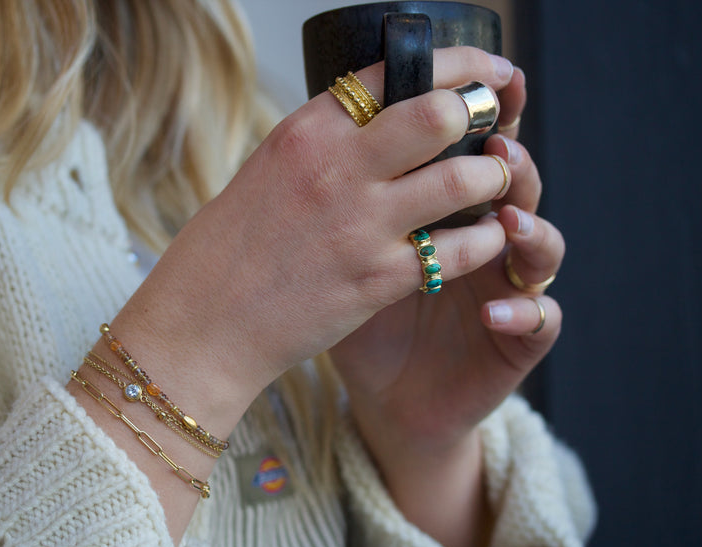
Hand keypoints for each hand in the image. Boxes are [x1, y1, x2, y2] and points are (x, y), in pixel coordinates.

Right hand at [88, 46, 520, 540]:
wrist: (203, 327)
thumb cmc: (226, 253)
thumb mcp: (267, 174)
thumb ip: (325, 148)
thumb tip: (377, 128)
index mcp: (306, 131)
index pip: (395, 71)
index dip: (455, 64)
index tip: (485, 70)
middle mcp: (337, 167)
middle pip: (440, 112)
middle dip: (480, 112)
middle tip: (494, 124)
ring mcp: (362, 224)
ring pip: (465, 178)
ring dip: (496, 175)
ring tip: (498, 181)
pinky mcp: (380, 279)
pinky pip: (461, 249)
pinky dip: (485, 239)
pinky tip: (485, 238)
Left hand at [328, 61, 562, 546]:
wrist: (380, 393)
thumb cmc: (359, 314)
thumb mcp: (346, 250)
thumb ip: (353, 198)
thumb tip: (328, 131)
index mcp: (449, 209)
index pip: (473, 152)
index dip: (485, 120)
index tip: (482, 84)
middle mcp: (488, 240)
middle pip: (516, 186)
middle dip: (512, 162)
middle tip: (497, 145)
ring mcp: (509, 287)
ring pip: (542, 245)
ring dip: (529, 227)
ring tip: (506, 219)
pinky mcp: (518, 340)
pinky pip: (538, 320)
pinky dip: (521, 312)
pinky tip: (493, 310)